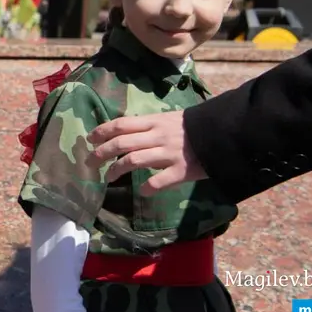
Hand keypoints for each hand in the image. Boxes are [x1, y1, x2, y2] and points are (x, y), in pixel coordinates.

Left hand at [84, 111, 207, 194]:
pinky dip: (147, 188)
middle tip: (90, 161)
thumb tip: (124, 131)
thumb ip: (148, 125)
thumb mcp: (168, 118)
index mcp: (154, 121)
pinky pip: (158, 182)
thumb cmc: (192, 127)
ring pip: (134, 161)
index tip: (89, 139)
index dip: (102, 131)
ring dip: (116, 170)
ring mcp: (168, 154)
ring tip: (108, 178)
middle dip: (101, 153)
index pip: (121, 124)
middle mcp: (158, 136)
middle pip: (122, 143)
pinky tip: (143, 192)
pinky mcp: (181, 171)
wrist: (222, 133)